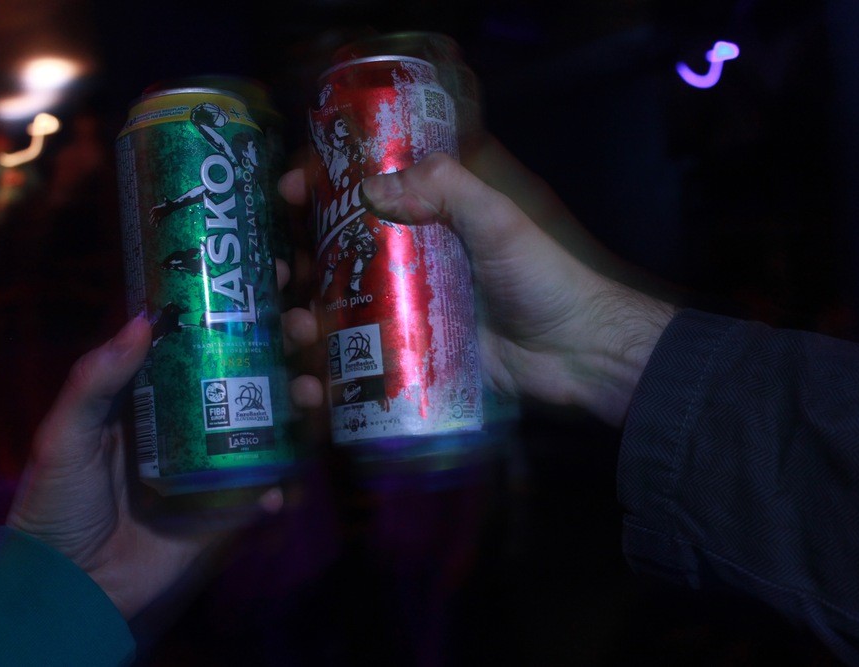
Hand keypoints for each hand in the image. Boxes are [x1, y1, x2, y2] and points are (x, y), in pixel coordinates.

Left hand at [7, 262, 306, 618]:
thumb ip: (96, 380)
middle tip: (303, 326)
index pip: (209, 336)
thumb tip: (144, 317)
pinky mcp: (235, 505)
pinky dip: (284, 481)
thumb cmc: (60, 502)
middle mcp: (199, 416)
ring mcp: (222, 459)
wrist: (72, 585)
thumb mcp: (65, 435)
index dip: (243, 305)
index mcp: (159, 391)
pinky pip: (273, 483)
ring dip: (304, 400)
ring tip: (308, 391)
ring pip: (278, 418)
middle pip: (256, 368)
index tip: (273, 274)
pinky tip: (277, 487)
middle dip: (289, 343)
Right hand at [279, 154, 674, 425]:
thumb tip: (369, 187)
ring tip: (295, 332)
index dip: (322, 188)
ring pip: (341, 311)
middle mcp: (413, 260)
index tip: (286, 192)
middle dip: (298, 264)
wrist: (582, 355)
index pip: (366, 190)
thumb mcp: (502, 221)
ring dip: (305, 321)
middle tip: (276, 275)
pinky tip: (310, 388)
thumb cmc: (547, 278)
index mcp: (433, 217)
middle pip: (338, 255)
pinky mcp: (413, 359)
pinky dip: (329, 376)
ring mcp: (410, 312)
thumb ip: (449, 191)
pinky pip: (361, 363)